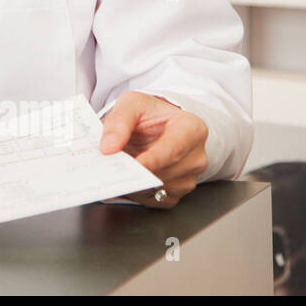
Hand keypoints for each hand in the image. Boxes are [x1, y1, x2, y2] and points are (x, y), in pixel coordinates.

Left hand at [99, 91, 208, 208]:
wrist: (154, 126)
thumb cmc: (148, 113)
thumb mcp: (131, 104)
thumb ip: (119, 122)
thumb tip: (109, 147)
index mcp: (192, 128)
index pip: (174, 149)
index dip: (153, 160)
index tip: (134, 165)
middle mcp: (196, 156)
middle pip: (166, 172)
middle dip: (138, 172)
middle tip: (112, 167)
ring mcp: (190, 177)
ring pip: (160, 189)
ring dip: (135, 183)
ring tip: (118, 169)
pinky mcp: (178, 192)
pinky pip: (156, 200)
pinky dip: (137, 193)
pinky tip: (127, 178)